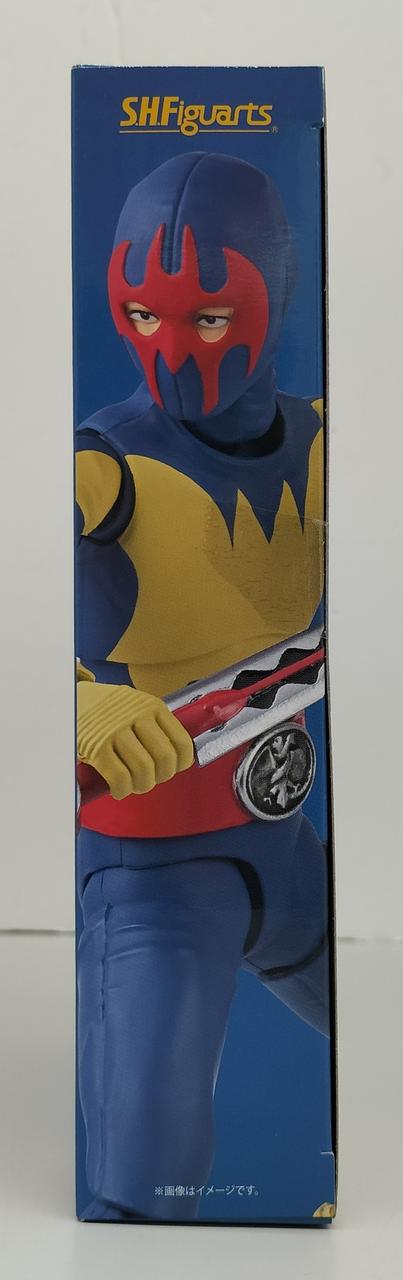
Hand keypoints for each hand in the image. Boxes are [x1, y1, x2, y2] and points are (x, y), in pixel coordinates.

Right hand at [77, 682, 193, 798]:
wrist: (68, 698)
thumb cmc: (106, 709)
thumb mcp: (135, 705)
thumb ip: (154, 724)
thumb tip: (176, 758)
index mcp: (151, 706)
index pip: (181, 741)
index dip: (181, 763)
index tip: (174, 768)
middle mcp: (136, 716)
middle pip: (164, 758)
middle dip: (162, 776)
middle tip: (152, 778)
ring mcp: (115, 731)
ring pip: (144, 769)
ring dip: (142, 785)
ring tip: (135, 785)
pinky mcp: (96, 747)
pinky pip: (120, 777)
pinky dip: (123, 790)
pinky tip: (119, 789)